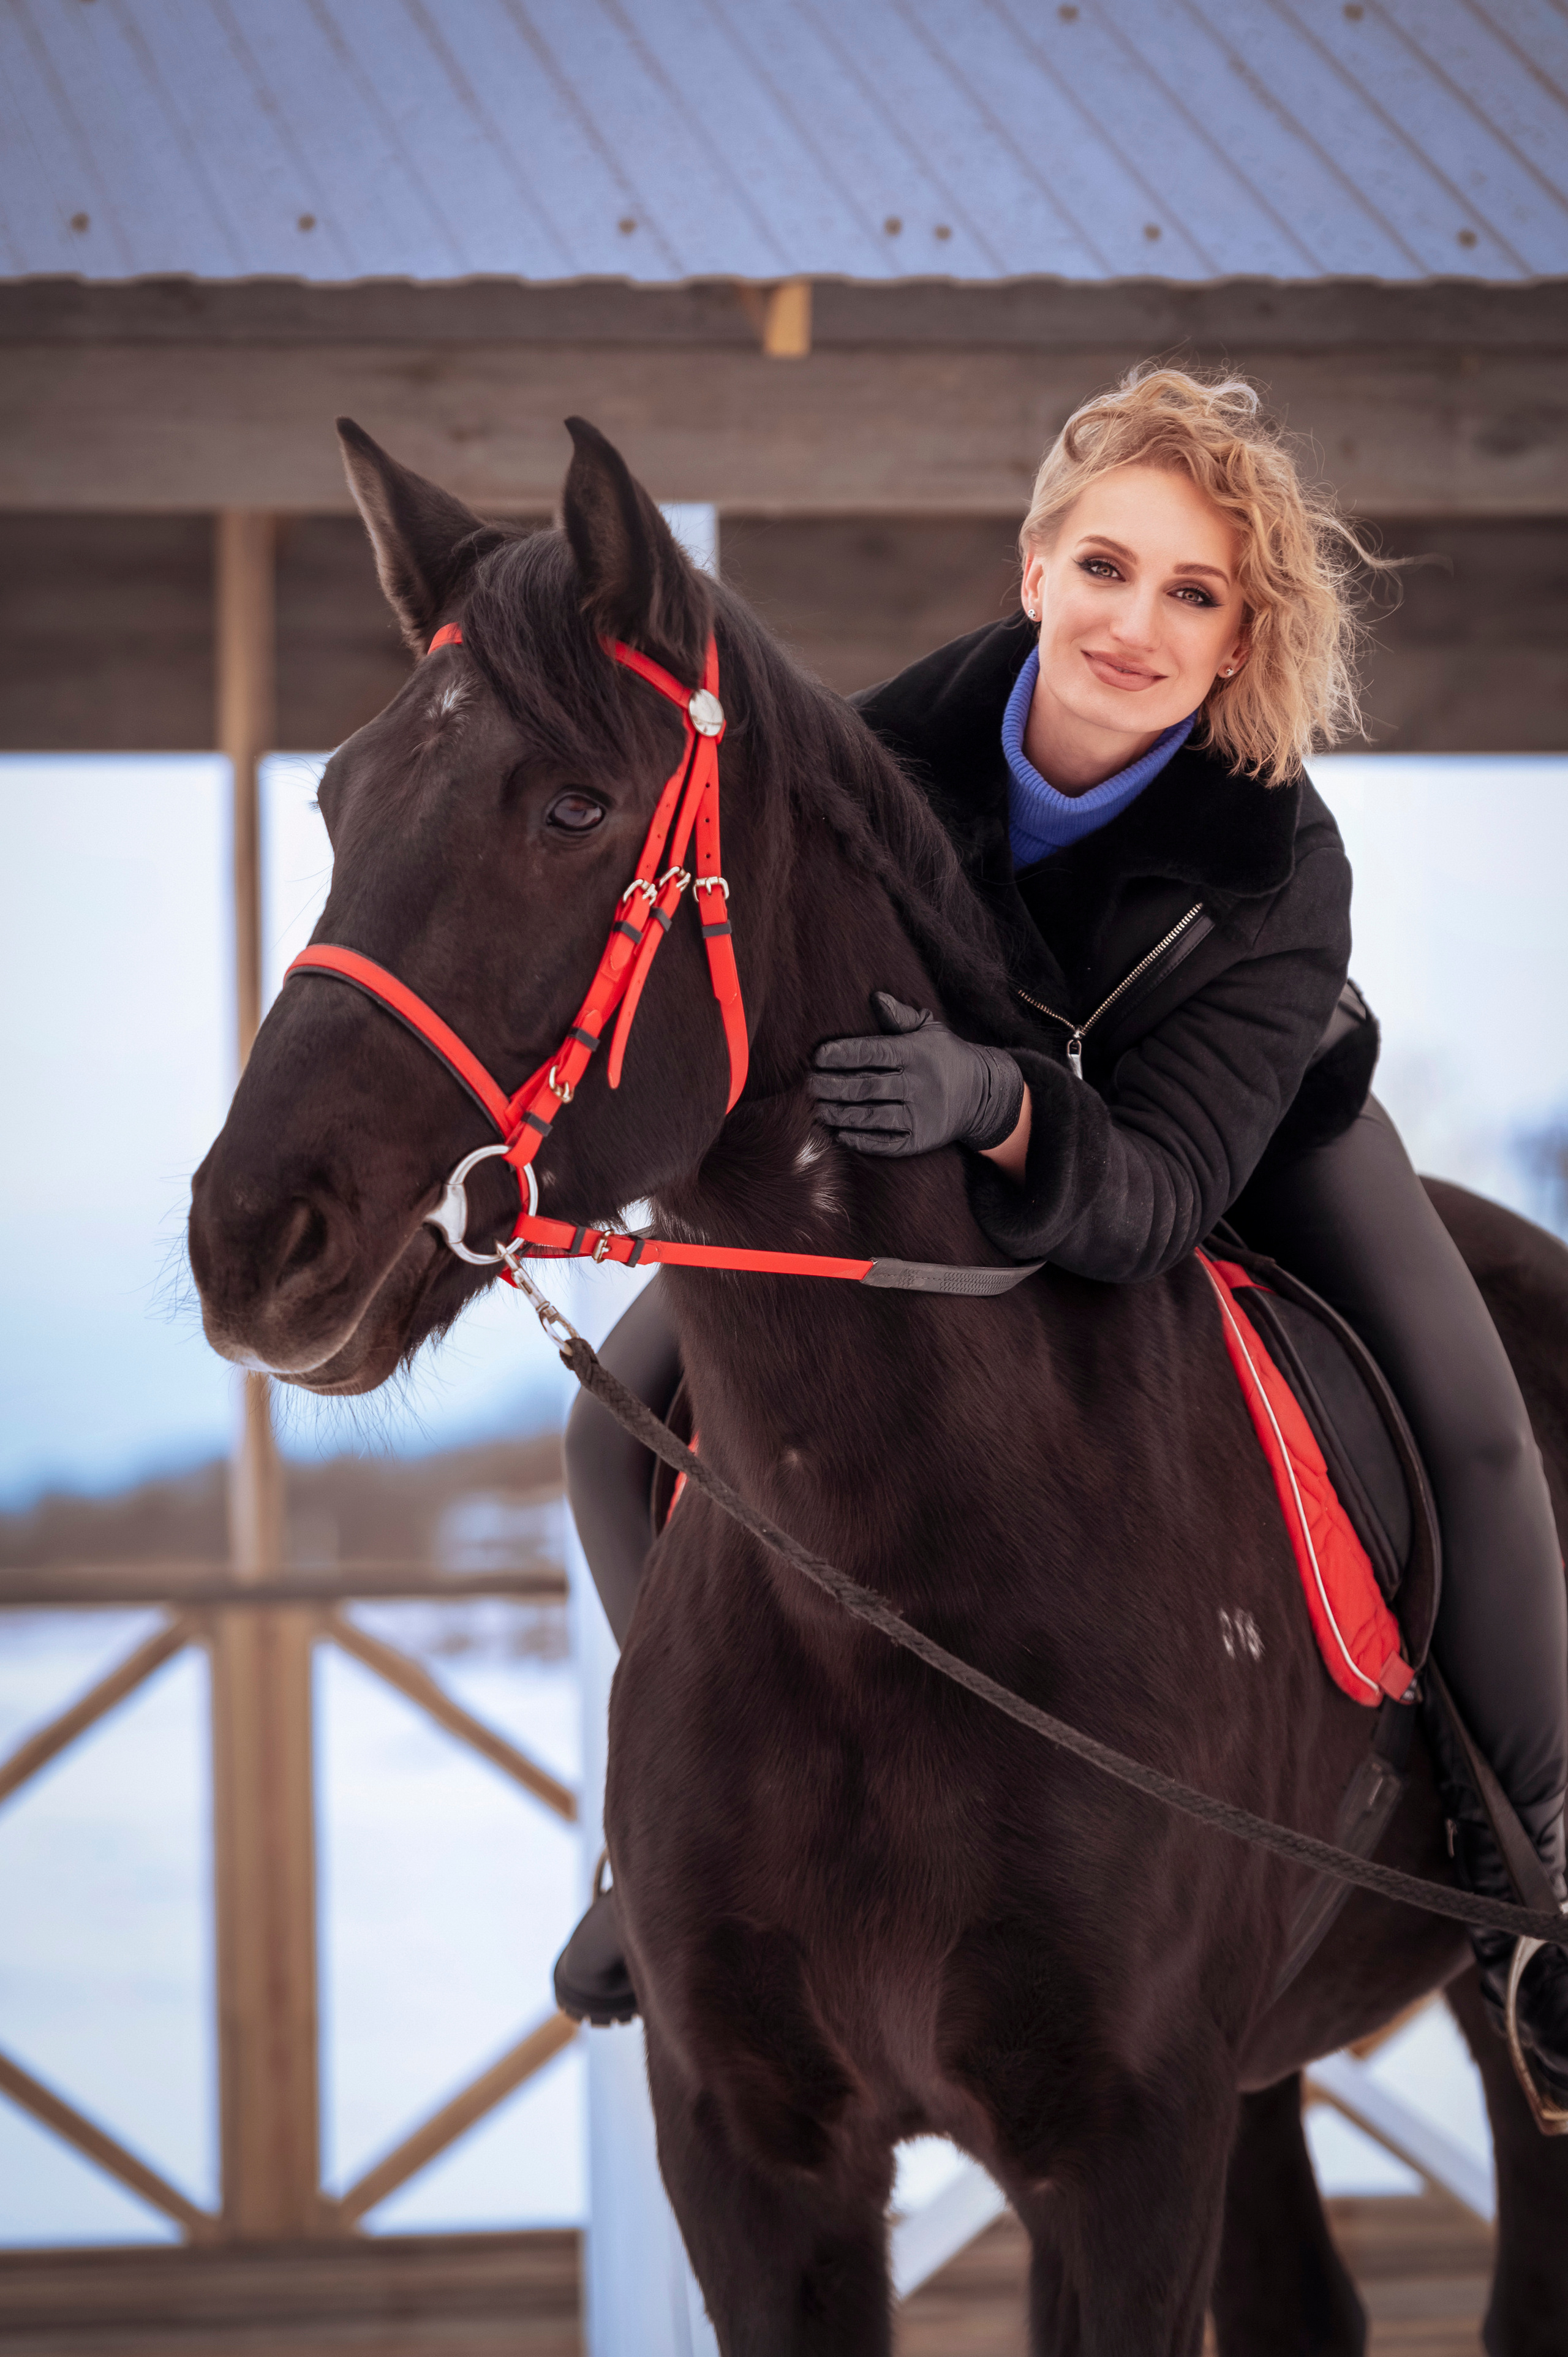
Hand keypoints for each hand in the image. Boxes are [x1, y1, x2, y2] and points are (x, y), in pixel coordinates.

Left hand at [809, 992, 1024, 1157]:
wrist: (982, 1094)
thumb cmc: (945, 1056)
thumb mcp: (930, 1030)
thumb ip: (900, 1017)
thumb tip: (875, 997)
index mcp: (916, 1054)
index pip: (873, 1052)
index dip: (843, 1054)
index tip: (818, 1057)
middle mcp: (918, 1085)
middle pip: (867, 1086)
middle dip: (834, 1086)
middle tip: (809, 1085)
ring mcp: (920, 1115)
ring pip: (872, 1116)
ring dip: (841, 1114)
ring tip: (817, 1109)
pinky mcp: (921, 1139)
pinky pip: (887, 1142)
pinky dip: (862, 1140)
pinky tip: (840, 1134)